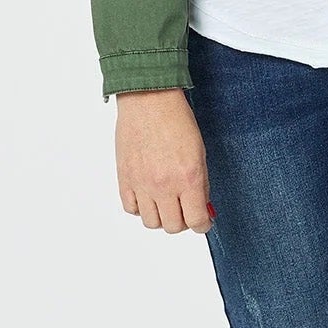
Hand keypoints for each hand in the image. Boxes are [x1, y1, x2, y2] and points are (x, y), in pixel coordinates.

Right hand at [114, 88, 214, 234]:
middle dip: (182, 221)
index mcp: (188, 178)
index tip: (203, 221)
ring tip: (165, 202)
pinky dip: (140, 207)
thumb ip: (201, 184)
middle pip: (172, 226)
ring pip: (150, 222)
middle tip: (184, 209)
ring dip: (160, 216)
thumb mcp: (199, 153)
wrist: (149, 100)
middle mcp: (164, 185)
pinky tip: (147, 195)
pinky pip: (130, 208)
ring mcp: (141, 184)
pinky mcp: (124, 178)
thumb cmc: (176, 120)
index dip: (202, 224)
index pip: (196, 221)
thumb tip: (202, 208)